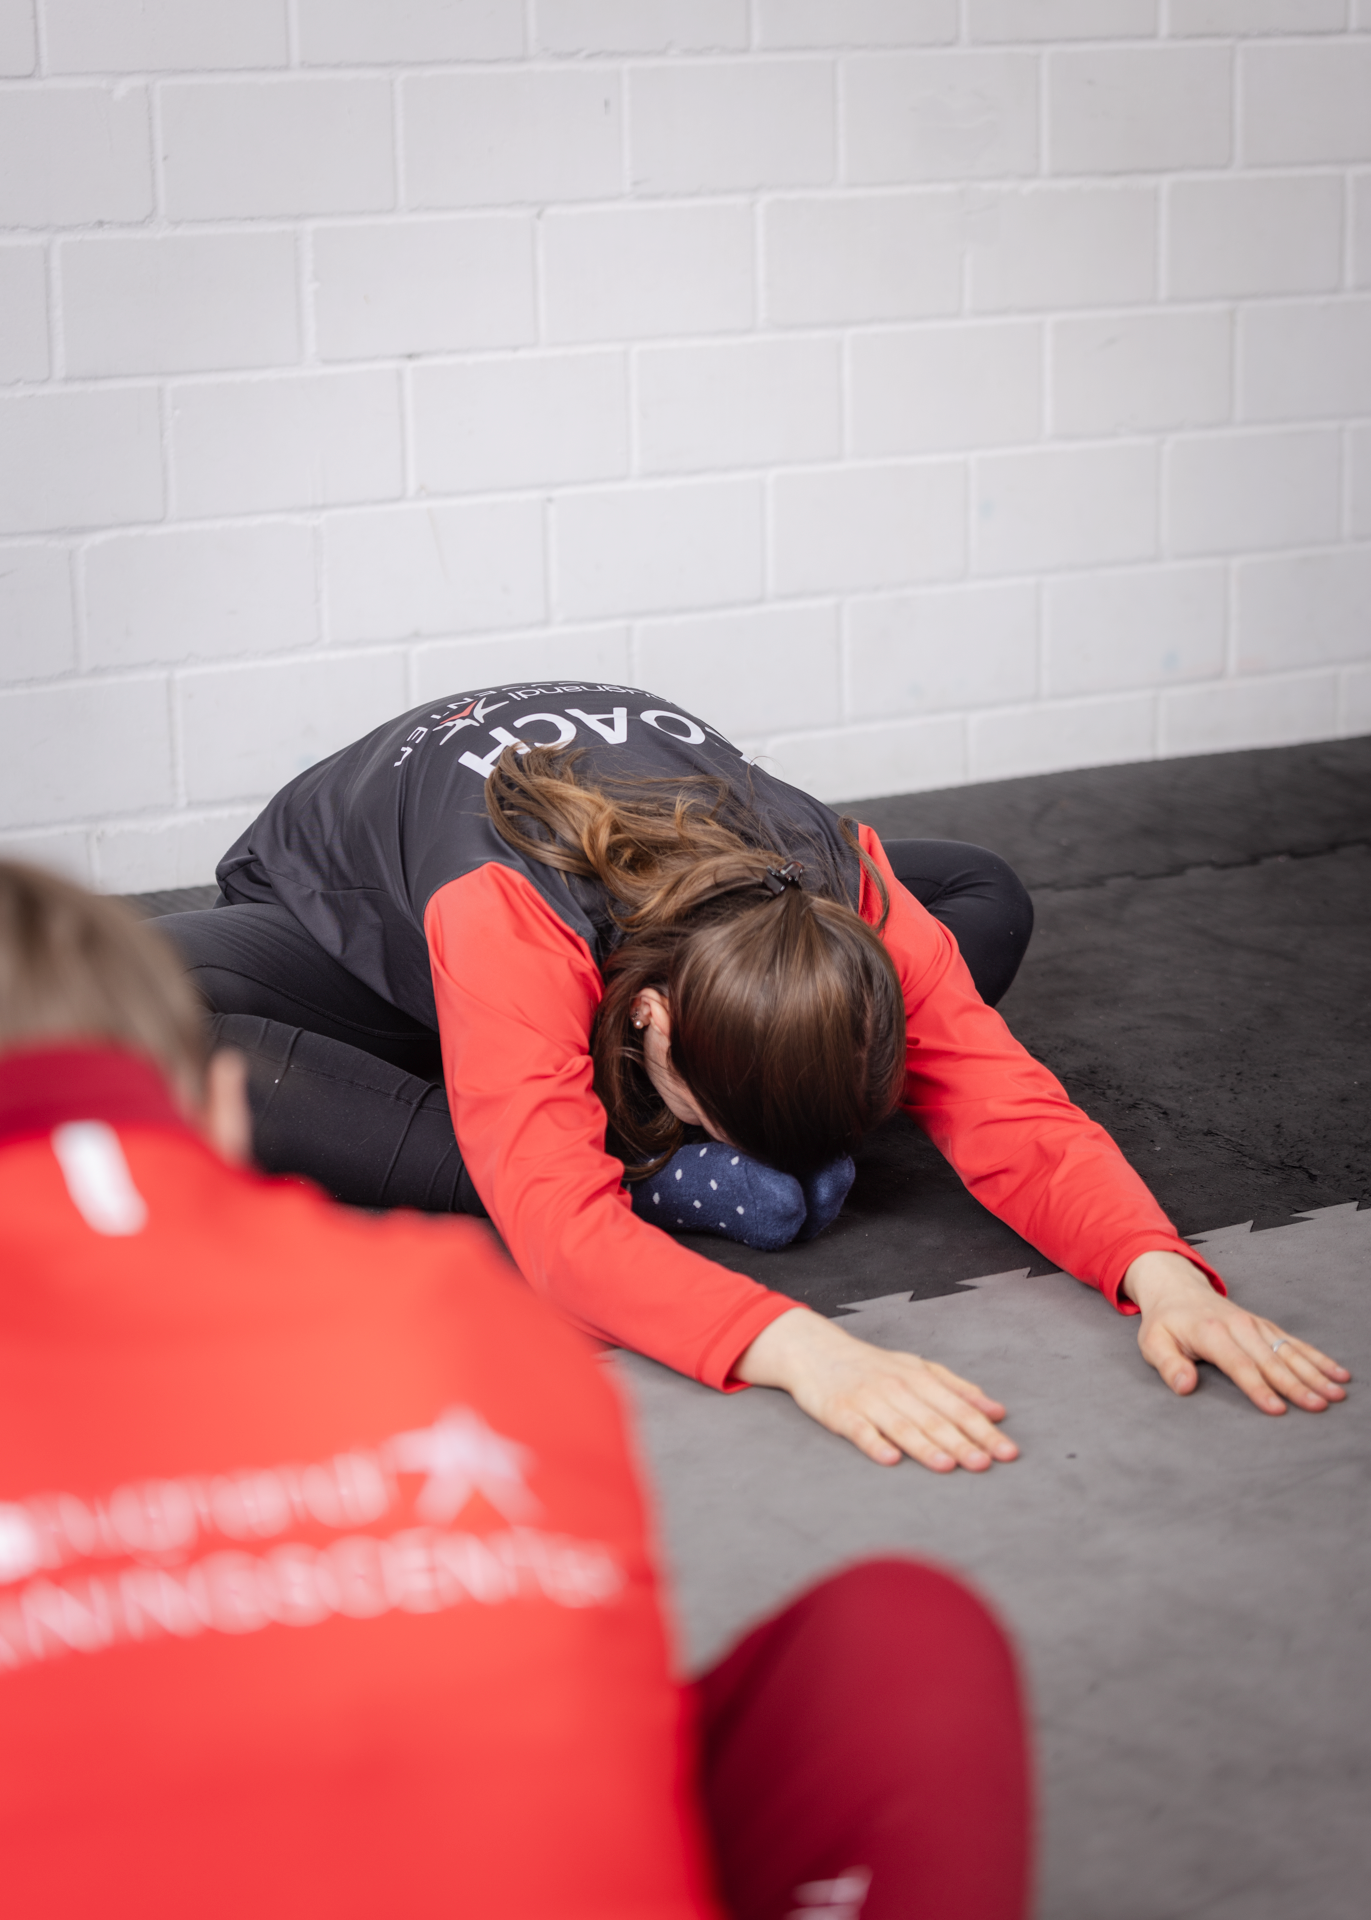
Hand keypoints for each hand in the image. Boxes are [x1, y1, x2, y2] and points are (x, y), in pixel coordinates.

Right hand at [733, 1308, 1017, 1472]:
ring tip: (947, 1466)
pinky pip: (860, 1430)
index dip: (984, 1431)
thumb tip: (996, 1411)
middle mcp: (898, 1388)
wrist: (816, 1350)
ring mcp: (869, 1400)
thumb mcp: (918, 1369)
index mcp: (920, 1378)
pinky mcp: (841, 1412)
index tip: (1007, 1452)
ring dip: (925, 1447)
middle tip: (985, 1465)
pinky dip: (875, 1444)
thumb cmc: (874, 1365)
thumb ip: (958, 1389)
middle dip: (962, 1443)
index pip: (959, 1408)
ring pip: (902, 1426)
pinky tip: (890, 1459)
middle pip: (935, 1419)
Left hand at [1122, 1250, 1350, 1414]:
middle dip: (1297, 1385)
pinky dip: (1318, 1358)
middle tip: (1319, 1406)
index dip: (1259, 1388)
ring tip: (1336, 1393)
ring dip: (1315, 1373)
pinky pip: (1295, 1343)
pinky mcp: (1266, 1327)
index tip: (1278, 1409)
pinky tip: (1337, 1373)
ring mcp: (1256, 1325)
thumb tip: (1185, 1386)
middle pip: (1271, 1360)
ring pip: (1290, 1352)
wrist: (1177, 1288)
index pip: (1239, 1365)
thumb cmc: (1165, 1322)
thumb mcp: (1152, 1342)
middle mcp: (1239, 1326)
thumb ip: (1168, 1364)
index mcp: (1211, 1332)